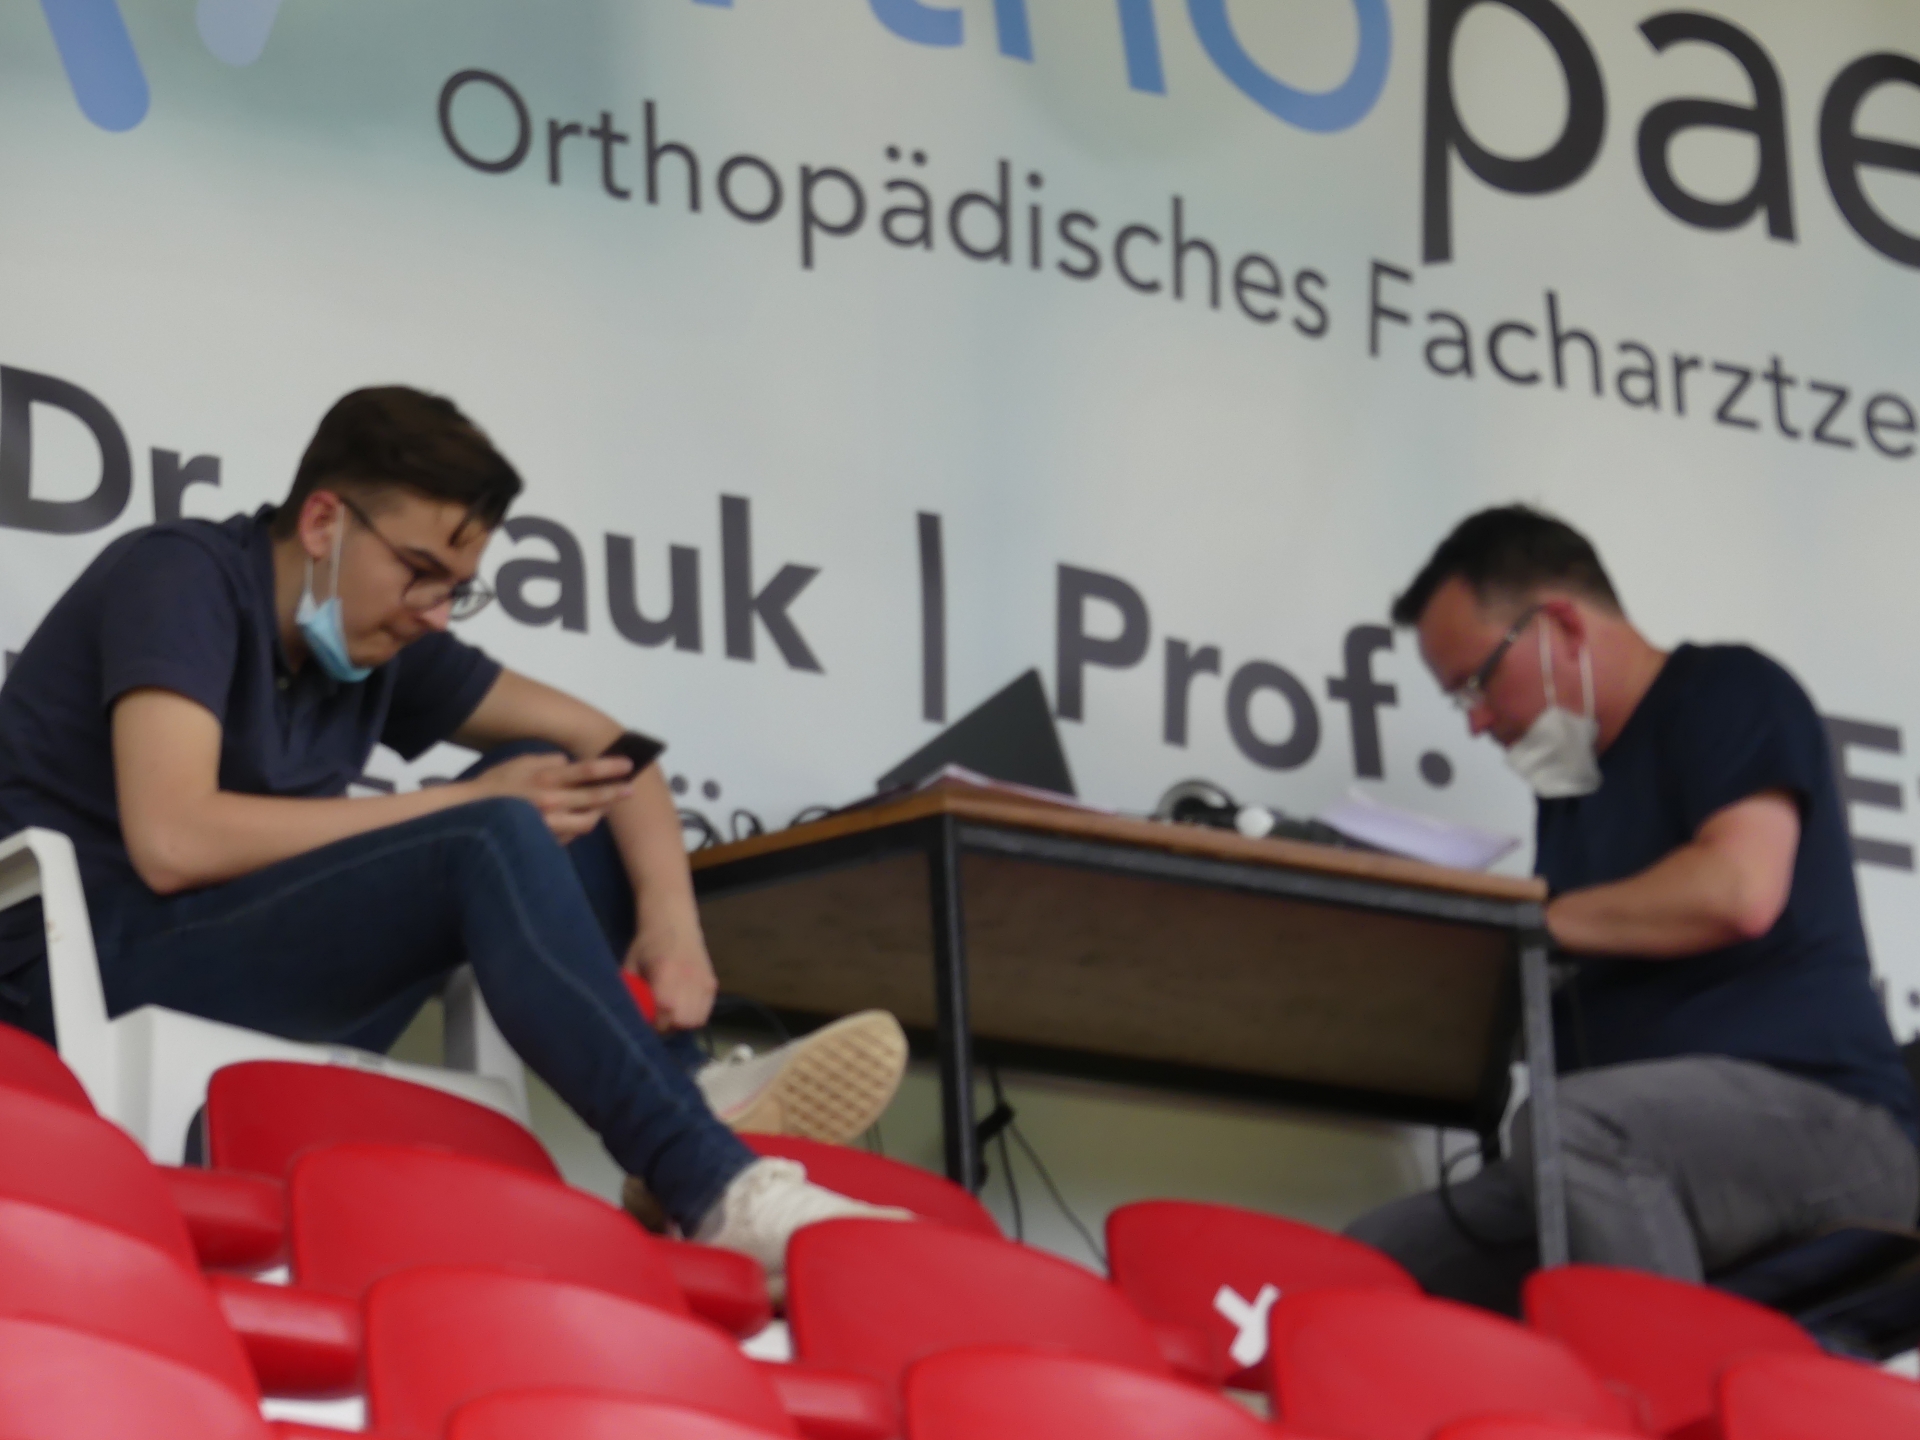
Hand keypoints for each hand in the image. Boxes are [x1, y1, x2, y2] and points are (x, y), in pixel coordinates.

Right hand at [465, 752, 635, 843]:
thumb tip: (569, 762)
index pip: (586, 771)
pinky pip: (571, 835)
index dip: (610, 767)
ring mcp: (549, 825)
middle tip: (630, 790)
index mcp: (545, 779)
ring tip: (604, 806)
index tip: (629, 764)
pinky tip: (580, 819)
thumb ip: (548, 761)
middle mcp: (550, 802)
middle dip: (615, 793)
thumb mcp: (520, 762)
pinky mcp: (546, 841)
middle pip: (594, 798)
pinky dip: (578, 827)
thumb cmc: (496, 784)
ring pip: (587, 822)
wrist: (470, 814)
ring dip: (599, 813)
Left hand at [626, 924, 717, 1032]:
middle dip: (668, 1026)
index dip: (654, 1025)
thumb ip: (631, 992)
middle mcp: (689, 978)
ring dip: (682, 1023)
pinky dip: (694, 1016)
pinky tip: (683, 1008)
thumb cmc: (647, 944)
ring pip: (696, 1020)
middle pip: (683, 1021)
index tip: (646, 1022)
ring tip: (671, 1015)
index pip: (665, 1014)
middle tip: (658, 1019)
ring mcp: (703, 981)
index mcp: (666, 973)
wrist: (673, 922)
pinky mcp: (712, 983)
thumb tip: (628, 1017)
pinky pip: (705, 1012)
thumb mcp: (631, 966)